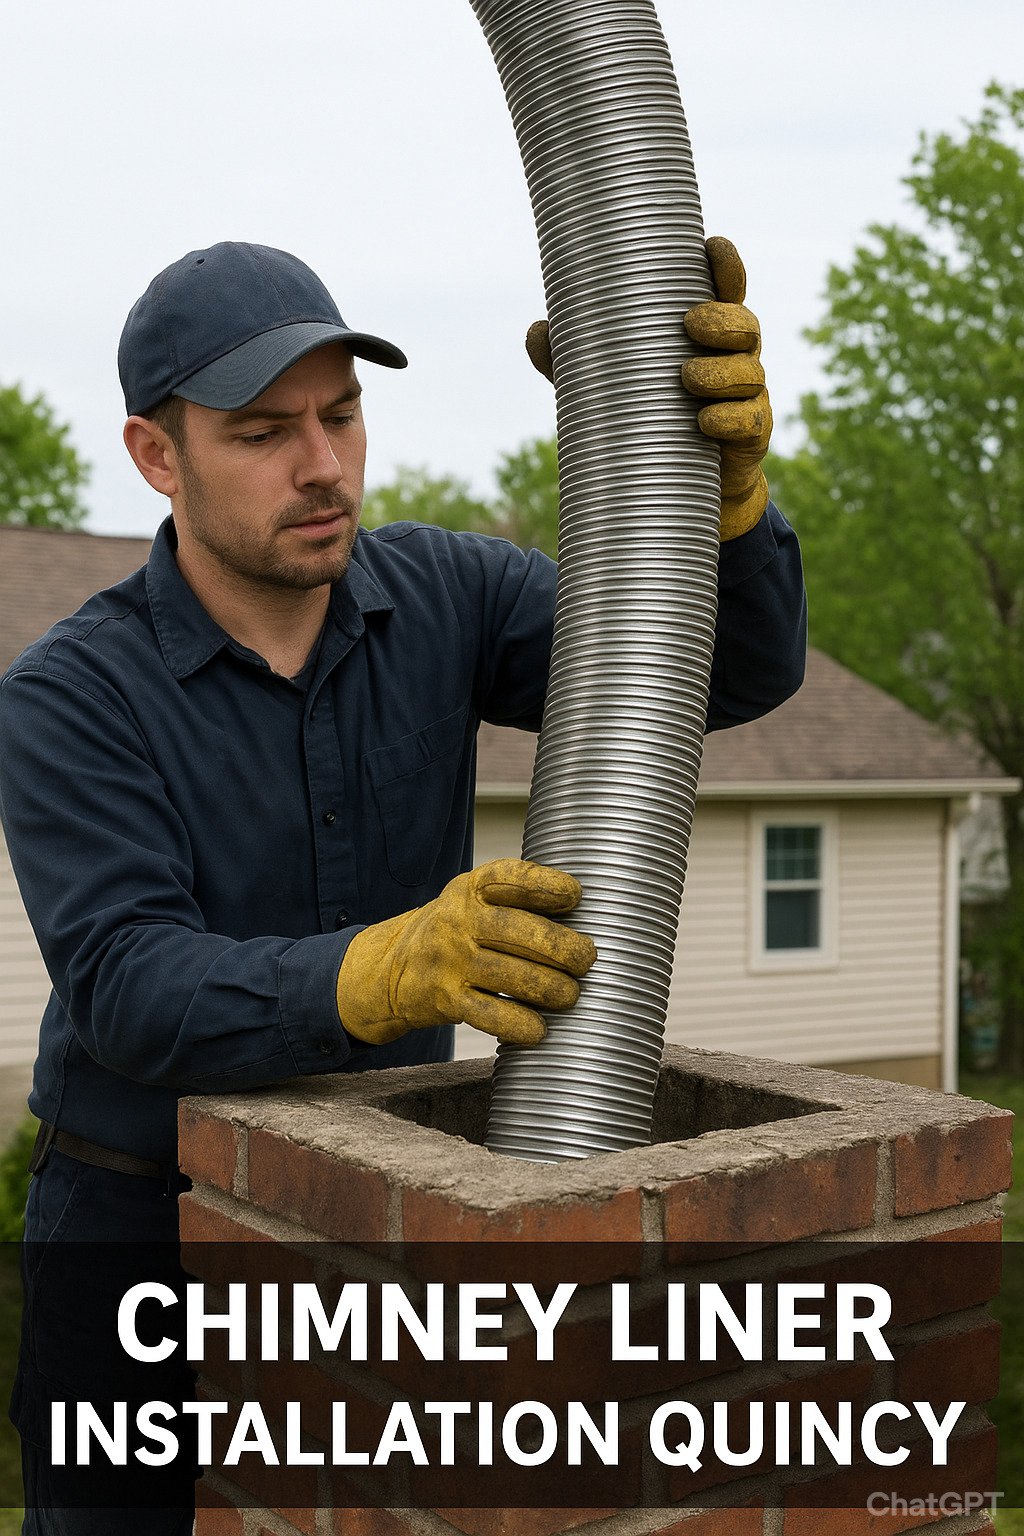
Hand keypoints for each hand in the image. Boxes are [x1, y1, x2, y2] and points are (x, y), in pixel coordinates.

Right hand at [336, 858, 596, 1046]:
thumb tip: (589, 915)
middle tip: (586, 959)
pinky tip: (540, 1028)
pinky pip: (489, 1015)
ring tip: (569, 994)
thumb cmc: (457, 930)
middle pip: (517, 930)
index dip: (546, 885)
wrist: (391, 967)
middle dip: (561, 947)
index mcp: (471, 888)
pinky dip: (520, 1025)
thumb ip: (519, 900)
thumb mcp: (475, 899)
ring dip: (550, 988)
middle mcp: (459, 921)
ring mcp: (450, 962)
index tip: (575, 896)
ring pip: (510, 976)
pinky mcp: (445, 1000)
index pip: (509, 878)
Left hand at [524, 235, 771, 541]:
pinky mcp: (752, 437)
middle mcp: (736, 359)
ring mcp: (748, 398)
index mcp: (709, 336)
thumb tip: (537, 330)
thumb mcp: (610, 386)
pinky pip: (749, 422)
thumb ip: (577, 360)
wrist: (684, 489)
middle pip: (746, 325)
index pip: (727, 292)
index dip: (727, 268)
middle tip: (690, 323)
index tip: (713, 246)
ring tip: (687, 378)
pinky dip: (727, 420)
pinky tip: (704, 422)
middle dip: (723, 320)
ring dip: (721, 372)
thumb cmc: (651, 418)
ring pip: (748, 373)